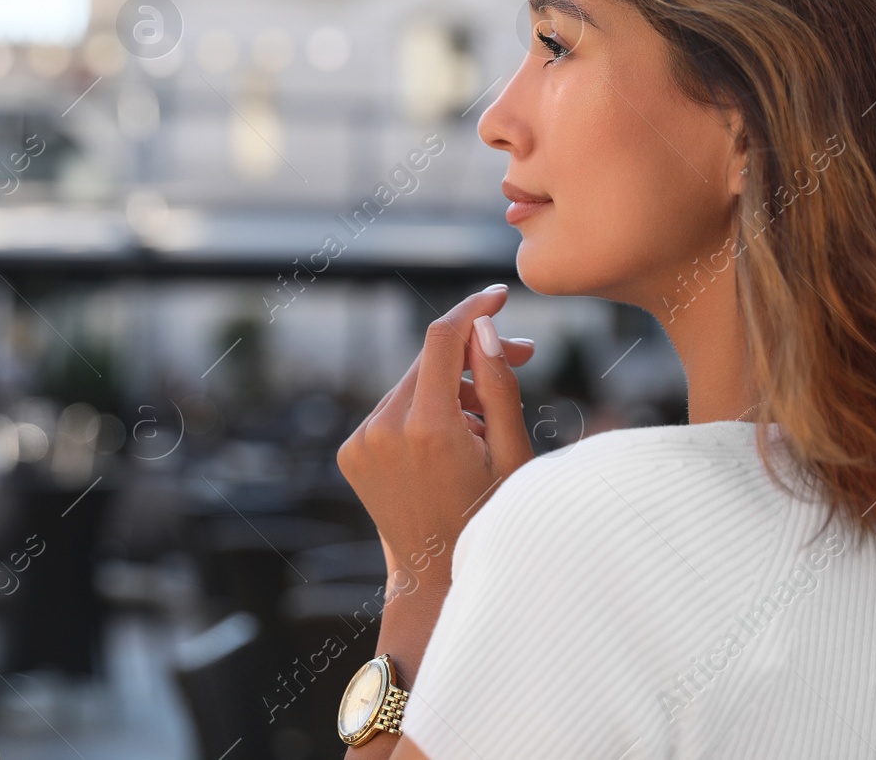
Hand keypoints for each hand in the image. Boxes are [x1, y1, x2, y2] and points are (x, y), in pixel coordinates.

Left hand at [338, 284, 535, 591]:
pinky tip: (455, 440)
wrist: (436, 580)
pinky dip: (424, 411)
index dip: (472, 308)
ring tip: (490, 420)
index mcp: (428, 428)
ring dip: (451, 386)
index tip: (499, 295)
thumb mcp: (512, 456)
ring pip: (412, 385)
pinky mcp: (351, 451)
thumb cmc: (489, 520)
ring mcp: (361, 441)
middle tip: (525, 357)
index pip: (443, 339)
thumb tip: (484, 328)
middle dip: (473, 353)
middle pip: (429, 361)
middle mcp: (384, 429)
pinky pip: (393, 411)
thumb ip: (500, 387)